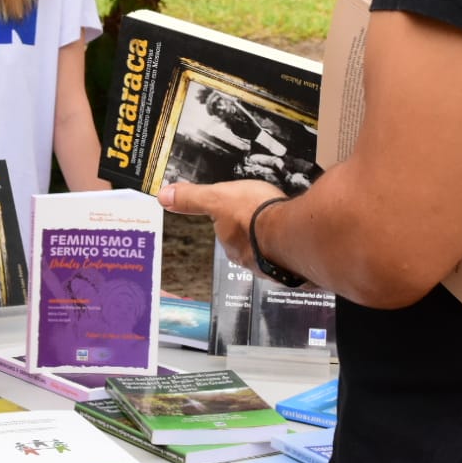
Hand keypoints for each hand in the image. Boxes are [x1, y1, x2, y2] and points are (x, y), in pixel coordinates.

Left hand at [158, 178, 286, 270]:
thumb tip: (163, 196)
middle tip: (264, 216)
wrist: (292, 231)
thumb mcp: (217, 197)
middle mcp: (250, 260)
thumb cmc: (254, 214)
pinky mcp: (296, 266)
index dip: (234, 220)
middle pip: (249, 244)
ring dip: (276, 241)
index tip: (242, 210)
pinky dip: (294, 246)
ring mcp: (273, 265)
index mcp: (231, 245)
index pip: (228, 233)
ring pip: (271, 251)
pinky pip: (292, 256)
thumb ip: (192, 199)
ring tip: (284, 225)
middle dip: (256, 233)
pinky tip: (299, 236)